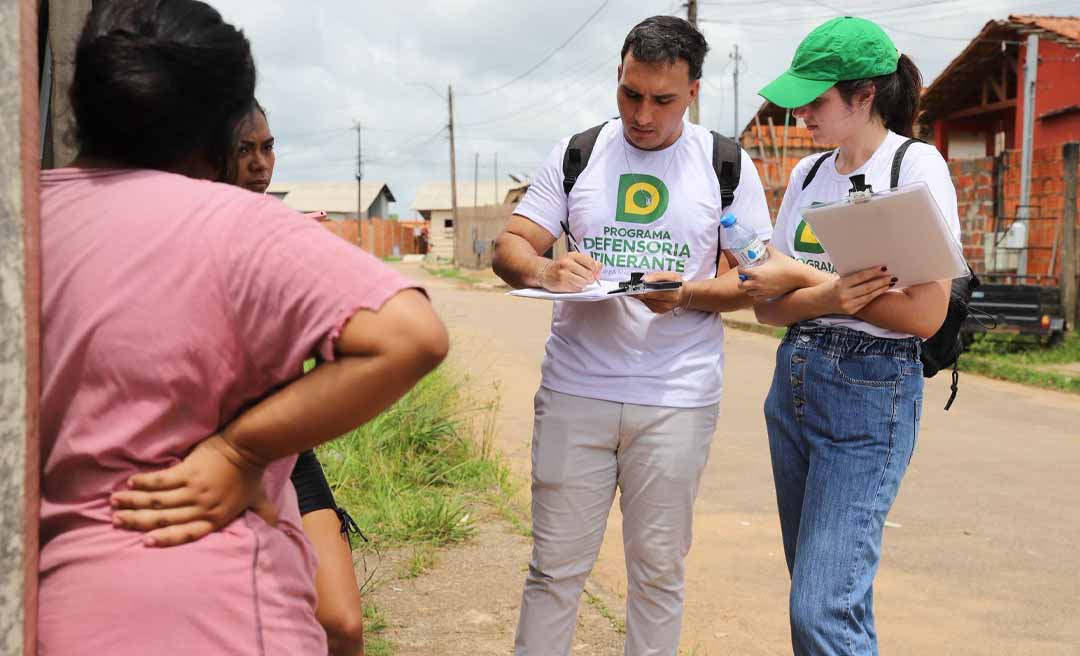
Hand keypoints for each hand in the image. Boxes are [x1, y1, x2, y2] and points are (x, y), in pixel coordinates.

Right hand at [110, 434, 277, 546]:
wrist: (250, 447)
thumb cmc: (253, 474)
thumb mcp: (258, 499)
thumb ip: (262, 514)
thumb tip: (274, 527)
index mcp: (216, 518)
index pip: (186, 534)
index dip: (165, 539)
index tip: (145, 543)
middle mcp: (203, 507)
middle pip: (164, 519)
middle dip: (137, 521)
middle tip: (116, 521)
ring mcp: (194, 490)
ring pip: (158, 501)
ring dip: (134, 502)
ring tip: (115, 502)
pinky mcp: (189, 471)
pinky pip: (161, 481)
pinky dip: (144, 483)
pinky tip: (130, 484)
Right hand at [539, 252, 601, 291]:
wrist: (545, 272)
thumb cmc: (561, 266)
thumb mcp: (574, 260)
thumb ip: (588, 262)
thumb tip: (600, 267)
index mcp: (572, 255)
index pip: (591, 263)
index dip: (595, 270)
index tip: (595, 273)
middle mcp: (567, 263)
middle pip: (588, 274)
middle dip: (589, 279)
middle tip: (586, 279)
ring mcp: (563, 274)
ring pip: (583, 283)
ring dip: (583, 284)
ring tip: (577, 281)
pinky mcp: (561, 284)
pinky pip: (576, 289)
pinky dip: (577, 288)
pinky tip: (571, 284)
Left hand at [634, 271, 685, 313]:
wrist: (683, 295)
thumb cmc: (677, 284)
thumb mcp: (671, 276)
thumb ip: (657, 276)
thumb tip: (644, 280)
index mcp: (672, 293)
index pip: (653, 292)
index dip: (642, 289)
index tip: (633, 286)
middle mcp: (668, 303)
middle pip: (647, 297)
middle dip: (638, 291)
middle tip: (630, 287)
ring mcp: (663, 308)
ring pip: (646, 301)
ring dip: (640, 295)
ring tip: (638, 289)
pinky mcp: (659, 311)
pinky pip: (647, 304)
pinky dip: (644, 298)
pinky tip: (646, 294)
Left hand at [738, 246, 815, 299]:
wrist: (798, 277)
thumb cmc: (787, 264)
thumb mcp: (776, 254)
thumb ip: (768, 248)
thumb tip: (764, 244)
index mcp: (757, 272)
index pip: (741, 272)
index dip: (741, 269)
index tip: (744, 267)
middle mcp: (757, 283)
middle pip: (741, 285)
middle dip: (742, 281)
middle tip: (746, 277)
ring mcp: (763, 291)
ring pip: (748, 293)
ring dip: (748, 288)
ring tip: (752, 283)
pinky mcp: (769, 296)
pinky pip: (757, 298)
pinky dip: (755, 294)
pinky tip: (759, 289)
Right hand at [815, 266, 894, 314]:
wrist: (816, 302)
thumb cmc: (829, 287)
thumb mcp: (838, 280)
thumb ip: (853, 278)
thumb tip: (872, 272)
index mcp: (840, 284)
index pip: (860, 277)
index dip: (873, 272)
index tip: (884, 267)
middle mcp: (844, 296)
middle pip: (867, 288)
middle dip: (882, 281)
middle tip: (893, 276)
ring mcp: (848, 305)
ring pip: (869, 296)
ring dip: (881, 289)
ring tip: (891, 283)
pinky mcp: (851, 311)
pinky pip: (866, 302)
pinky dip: (875, 296)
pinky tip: (881, 291)